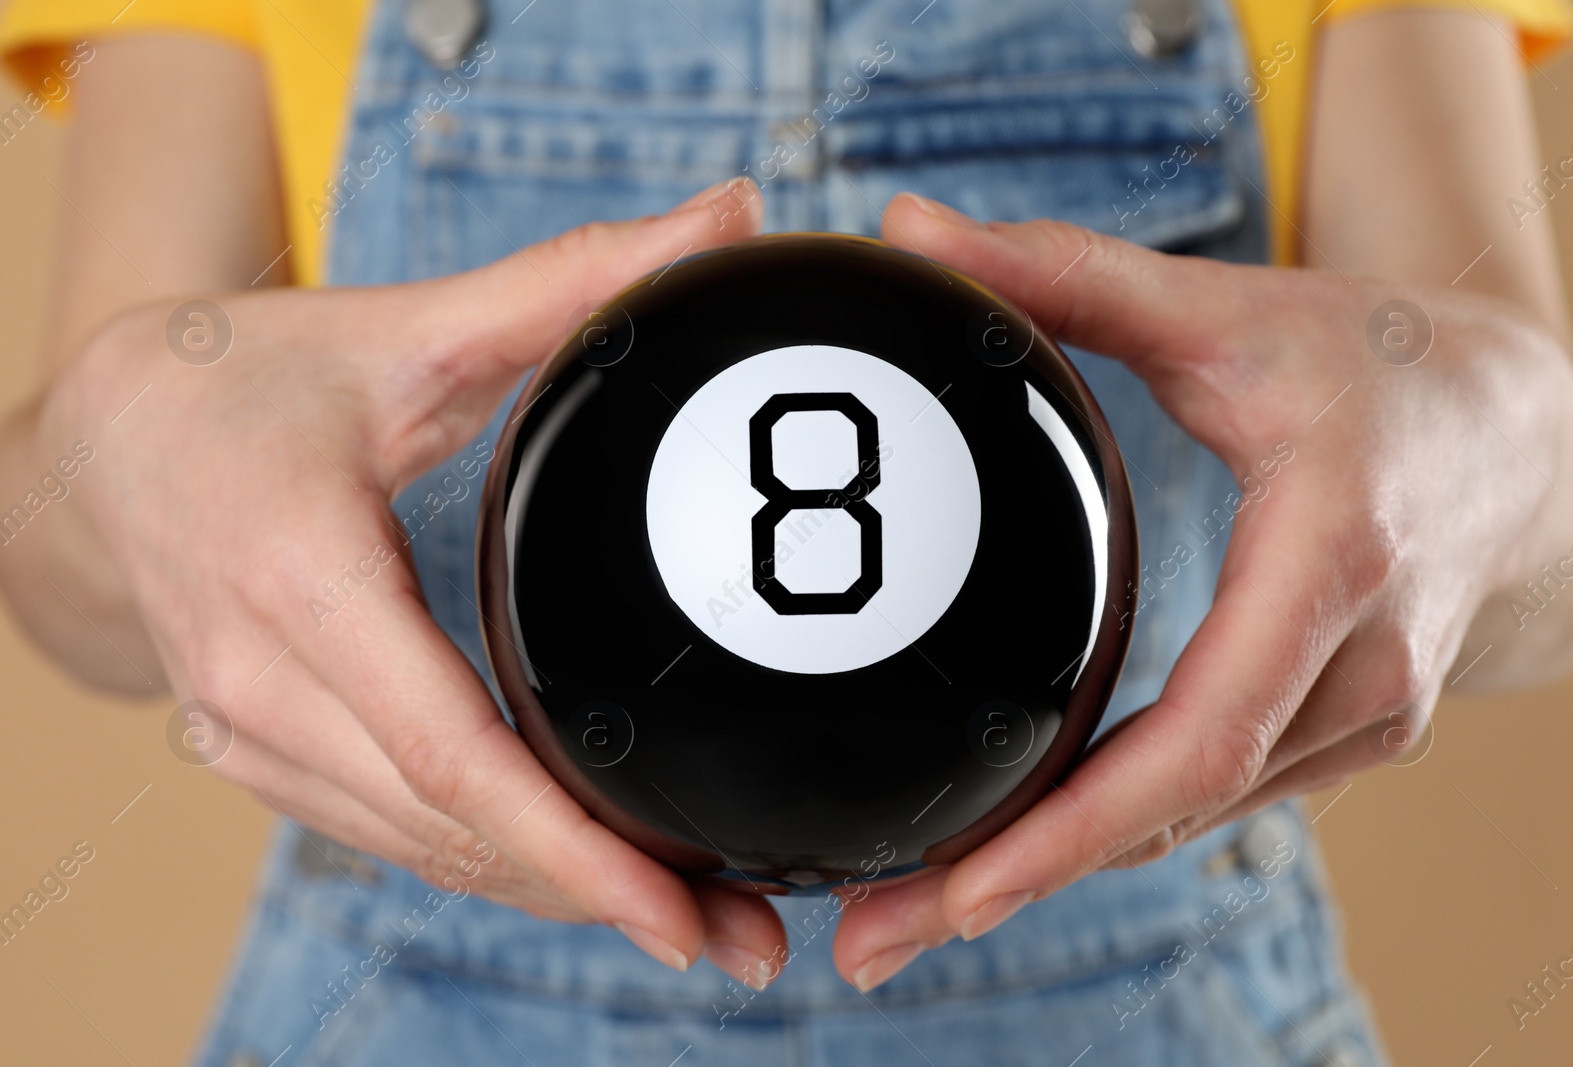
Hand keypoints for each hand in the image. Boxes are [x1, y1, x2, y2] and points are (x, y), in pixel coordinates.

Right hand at [23, 178, 790, 982]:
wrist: (98, 446)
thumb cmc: (243, 382)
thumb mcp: (402, 324)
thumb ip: (570, 279)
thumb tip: (733, 216)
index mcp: (297, 580)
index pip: (448, 751)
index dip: (567, 846)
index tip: (677, 912)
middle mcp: (263, 684)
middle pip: (453, 827)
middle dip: (600, 895)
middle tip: (748, 941)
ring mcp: (252, 735)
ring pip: (425, 849)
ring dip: (556, 894)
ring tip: (698, 924)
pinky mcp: (263, 752)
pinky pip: (393, 829)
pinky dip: (493, 859)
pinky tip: (583, 875)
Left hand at [831, 192, 1572, 989]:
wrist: (1522, 438)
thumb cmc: (1378, 369)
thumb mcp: (1227, 309)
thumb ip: (1066, 274)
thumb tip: (908, 234)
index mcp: (1331, 564)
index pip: (1201, 735)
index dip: (1078, 824)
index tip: (957, 886)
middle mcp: (1357, 669)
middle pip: (1171, 814)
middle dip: (1017, 885)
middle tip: (870, 943)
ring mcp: (1360, 718)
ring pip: (1183, 824)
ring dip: (1049, 872)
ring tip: (905, 915)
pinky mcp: (1340, 733)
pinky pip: (1207, 796)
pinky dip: (1106, 830)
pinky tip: (1011, 847)